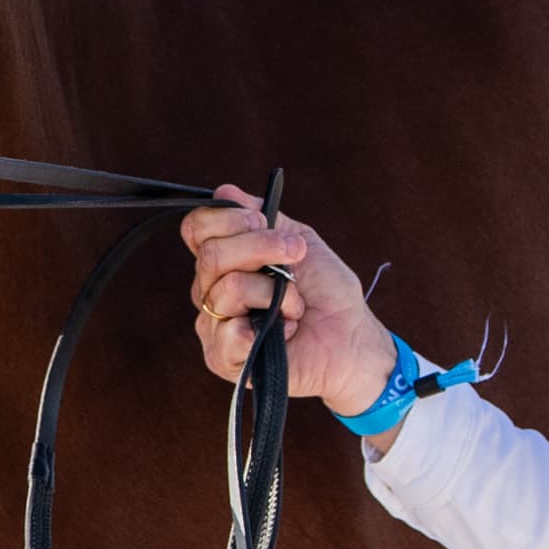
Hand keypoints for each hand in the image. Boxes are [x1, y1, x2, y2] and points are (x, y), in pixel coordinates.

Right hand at [182, 183, 396, 415]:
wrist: (351, 337)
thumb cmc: (326, 291)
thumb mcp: (299, 240)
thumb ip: (261, 216)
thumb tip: (224, 191)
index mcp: (225, 260)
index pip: (196, 228)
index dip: (227, 219)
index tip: (263, 221)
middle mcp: (211, 289)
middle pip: (210, 255)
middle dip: (261, 248)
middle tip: (294, 258)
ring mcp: (214, 325)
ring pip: (228, 288)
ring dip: (276, 293)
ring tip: (296, 307)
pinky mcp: (224, 357)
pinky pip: (230, 333)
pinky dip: (270, 328)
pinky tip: (285, 333)